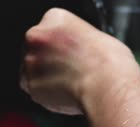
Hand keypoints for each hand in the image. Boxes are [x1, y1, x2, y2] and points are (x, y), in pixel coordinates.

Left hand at [20, 8, 139, 114]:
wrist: (106, 86)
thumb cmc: (108, 63)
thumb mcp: (97, 37)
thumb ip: (78, 41)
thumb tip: (78, 51)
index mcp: (55, 18)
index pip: (50, 28)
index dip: (61, 44)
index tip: (70, 53)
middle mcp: (37, 37)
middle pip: (38, 48)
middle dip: (50, 60)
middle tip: (71, 70)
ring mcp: (31, 62)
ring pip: (34, 70)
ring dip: (48, 77)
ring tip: (71, 84)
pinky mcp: (31, 85)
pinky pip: (36, 90)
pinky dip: (48, 94)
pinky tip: (66, 94)